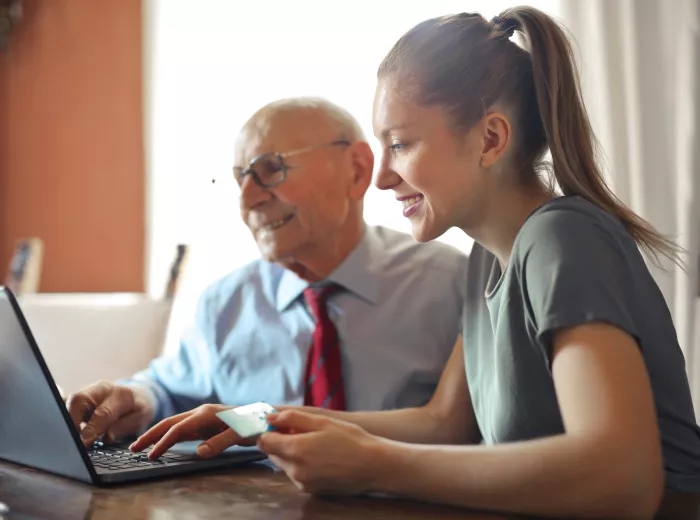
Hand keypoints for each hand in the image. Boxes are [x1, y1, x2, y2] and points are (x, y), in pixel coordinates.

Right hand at [66, 381, 154, 446]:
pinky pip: (66, 405)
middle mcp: (101, 389)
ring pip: (69, 402)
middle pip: (78, 400)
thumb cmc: (138, 409)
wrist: (138, 394)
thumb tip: (105, 437)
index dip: (91, 430)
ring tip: (65, 439)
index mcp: (120, 395)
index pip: (102, 413)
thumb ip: (123, 427)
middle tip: (69, 442)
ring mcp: (88, 391)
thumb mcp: (140, 419)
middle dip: (70, 422)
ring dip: (64, 421)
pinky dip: (63, 418)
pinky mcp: (79, 397)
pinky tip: (63, 431)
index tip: (83, 444)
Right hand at [129, 404, 255, 459]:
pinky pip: (182, 429)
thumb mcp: (240, 434)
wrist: (265, 417)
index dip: (163, 442)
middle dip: (150, 435)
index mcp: (206, 414)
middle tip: (133, 449)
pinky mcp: (205, 423)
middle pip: (169, 423)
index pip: (178, 429)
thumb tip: (198, 453)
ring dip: (157, 435)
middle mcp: (201, 413)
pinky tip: (163, 443)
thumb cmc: (254, 424)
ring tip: (141, 447)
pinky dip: (169, 436)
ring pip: (174, 425)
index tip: (151, 456)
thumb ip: (220, 442)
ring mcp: (202, 417)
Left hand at [258, 410, 385, 494]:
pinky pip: (296, 474)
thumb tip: (270, 418)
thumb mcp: (322, 421)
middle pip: (273, 453)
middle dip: (281, 442)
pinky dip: (301, 465)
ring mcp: (302, 483)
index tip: (281, 424)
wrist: (373, 466)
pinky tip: (320, 458)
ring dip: (291, 454)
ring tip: (315, 445)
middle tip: (302, 432)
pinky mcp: (310, 490)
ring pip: (284, 465)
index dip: (270, 430)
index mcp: (295, 450)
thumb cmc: (351, 440)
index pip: (264, 441)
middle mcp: (295, 470)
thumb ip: (292, 418)